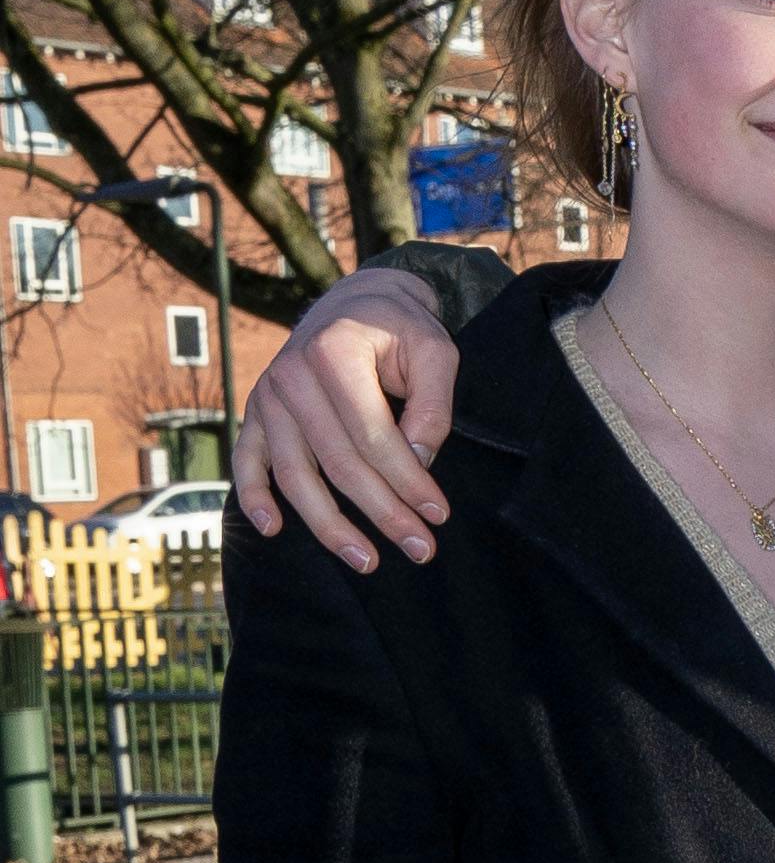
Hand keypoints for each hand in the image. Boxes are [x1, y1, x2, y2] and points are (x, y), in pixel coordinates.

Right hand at [233, 270, 466, 568]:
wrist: (356, 301)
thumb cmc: (400, 329)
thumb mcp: (435, 351)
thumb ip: (433, 405)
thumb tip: (419, 462)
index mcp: (333, 354)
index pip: (374, 437)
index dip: (408, 481)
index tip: (438, 514)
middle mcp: (291, 376)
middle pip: (338, 463)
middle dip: (382, 513)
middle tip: (421, 550)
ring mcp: (268, 396)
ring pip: (294, 474)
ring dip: (328, 524)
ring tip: (366, 560)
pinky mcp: (257, 411)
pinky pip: (247, 459)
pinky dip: (253, 495)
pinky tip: (271, 529)